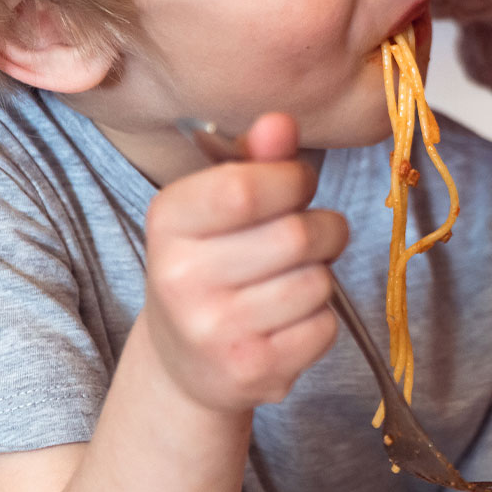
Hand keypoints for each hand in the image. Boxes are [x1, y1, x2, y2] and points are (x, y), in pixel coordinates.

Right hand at [141, 113, 347, 413]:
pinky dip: (320, 321)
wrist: (186, 362)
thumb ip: (254, 161)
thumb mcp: (219, 207)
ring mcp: (213, 331)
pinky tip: (287, 321)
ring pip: (317, 282)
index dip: (292, 179)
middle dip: (324, 229)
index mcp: (167, 221)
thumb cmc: (215, 265)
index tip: (297, 184)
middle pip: (296, 235)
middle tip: (309, 237)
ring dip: (321, 276)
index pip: (245, 187)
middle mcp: (180, 278)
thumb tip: (281, 121)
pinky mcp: (250, 370)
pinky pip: (324, 328)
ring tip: (291, 280)